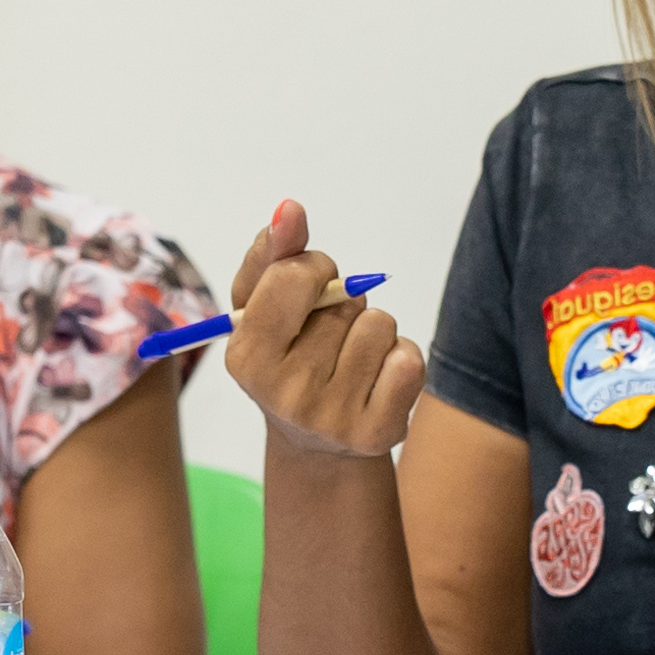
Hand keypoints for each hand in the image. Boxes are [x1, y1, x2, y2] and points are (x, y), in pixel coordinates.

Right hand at [219, 199, 421, 457]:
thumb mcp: (261, 306)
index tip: (311, 284)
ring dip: (373, 330)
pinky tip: (377, 378)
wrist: (317, 445)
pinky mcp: (377, 434)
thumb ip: (271, 253)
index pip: (294, 277)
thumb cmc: (286, 356)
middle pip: (344, 302)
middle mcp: (285, 395)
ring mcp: (332, 419)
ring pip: (380, 325)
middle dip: (343, 303)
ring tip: (351, 358)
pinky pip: (408, 360)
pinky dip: (400, 358)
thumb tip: (289, 209)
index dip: (313, 269)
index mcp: (246, 359)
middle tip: (327, 336)